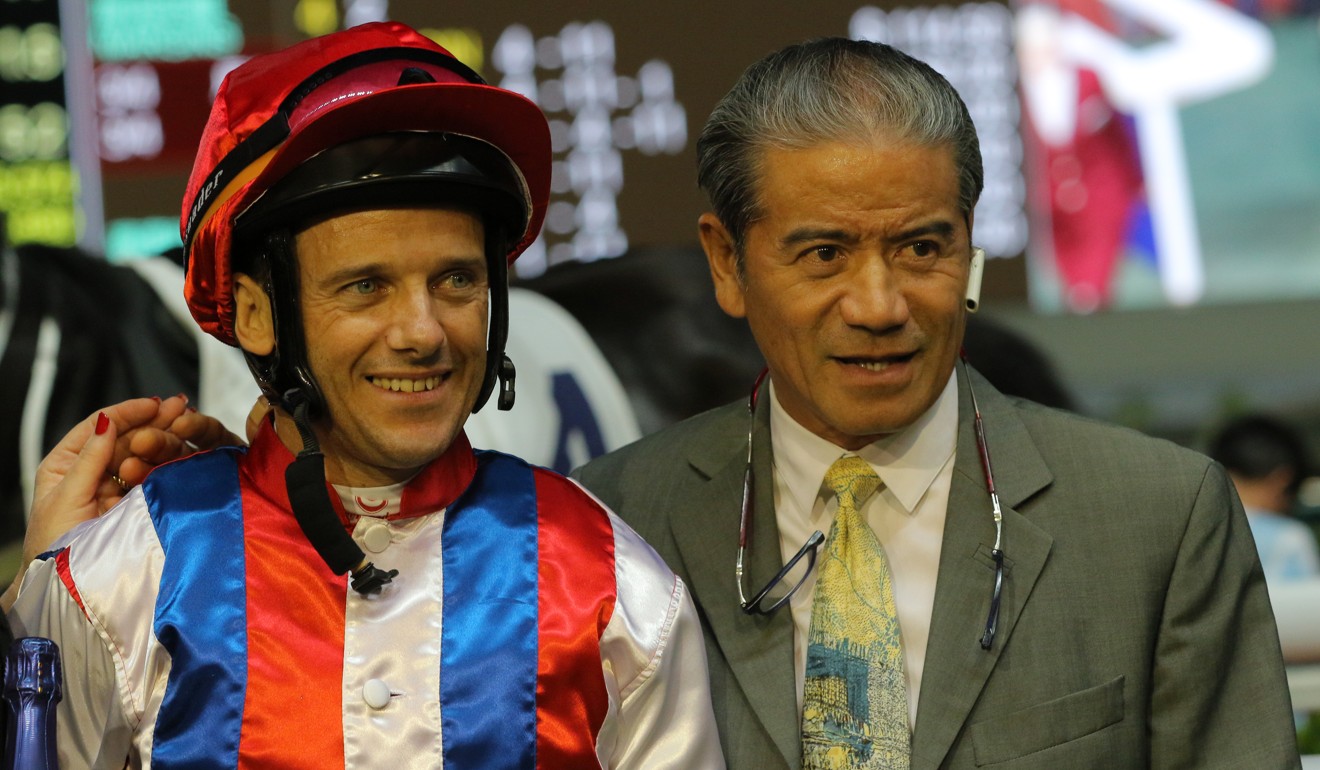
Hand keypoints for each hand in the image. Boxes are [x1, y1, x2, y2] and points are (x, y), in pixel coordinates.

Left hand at [1, 396, 242, 610]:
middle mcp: (91, 471)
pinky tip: (183, 454)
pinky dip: (167, 466)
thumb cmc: (54, 546)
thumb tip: (107, 421)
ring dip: (162, 441)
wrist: (67, 591)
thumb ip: (89, 459)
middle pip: (124, 438)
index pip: (98, 427)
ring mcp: (114, 488)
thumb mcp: (67, 497)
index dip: (127, 412)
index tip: (154, 404)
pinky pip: (152, 478)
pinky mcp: (133, 504)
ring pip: (142, 455)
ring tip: (183, 431)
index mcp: (65, 464)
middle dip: (151, 422)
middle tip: (181, 409)